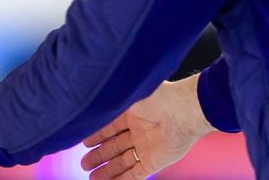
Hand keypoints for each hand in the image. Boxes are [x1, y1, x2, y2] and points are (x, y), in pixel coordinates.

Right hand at [81, 75, 214, 179]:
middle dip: (99, 156)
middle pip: (115, 147)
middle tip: (84, 164)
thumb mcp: (129, 96)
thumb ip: (112, 103)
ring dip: (108, 171)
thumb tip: (94, 105)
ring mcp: (146, 148)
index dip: (97, 135)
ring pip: (123, 163)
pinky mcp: (154, 162)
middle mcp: (139, 132)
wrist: (184, 111)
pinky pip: (135, 174)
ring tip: (92, 178)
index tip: (84, 142)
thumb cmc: (158, 98)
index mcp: (133, 113)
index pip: (111, 127)